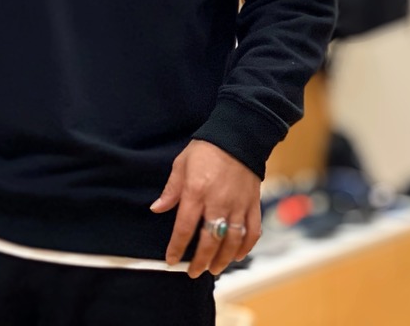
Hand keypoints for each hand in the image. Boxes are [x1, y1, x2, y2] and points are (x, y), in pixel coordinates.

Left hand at [150, 139, 260, 277]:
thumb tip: (156, 208)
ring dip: (223, 259)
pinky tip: (237, 255)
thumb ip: (171, 190)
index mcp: (196, 192)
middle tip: (193, 272)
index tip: (171, 260)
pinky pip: (252, 231)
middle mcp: (218, 202)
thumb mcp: (181, 165)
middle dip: (200, 261)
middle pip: (209, 241)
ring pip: (232, 241)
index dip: (177, 247)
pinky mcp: (253, 204)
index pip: (185, 228)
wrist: (238, 137)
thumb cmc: (206, 150)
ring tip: (214, 269)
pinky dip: (245, 247)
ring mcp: (238, 205)